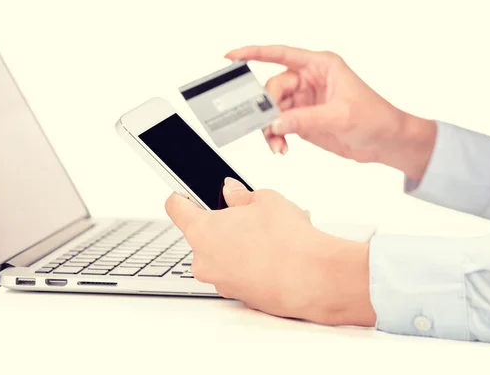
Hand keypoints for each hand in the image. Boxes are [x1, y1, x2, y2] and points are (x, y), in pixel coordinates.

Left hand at [165, 177, 375, 326]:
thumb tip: (231, 192)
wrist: (313, 279)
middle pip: (203, 234)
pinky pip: (238, 273)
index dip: (182, 196)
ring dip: (239, 245)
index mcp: (203, 230)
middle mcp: (204, 260)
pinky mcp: (238, 297)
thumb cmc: (288, 240)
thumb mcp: (265, 200)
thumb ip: (240, 195)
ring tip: (269, 237)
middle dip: (224, 224)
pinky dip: (250, 264)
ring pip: (222, 255)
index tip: (187, 193)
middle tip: (250, 217)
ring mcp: (220, 281)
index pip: (175, 207)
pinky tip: (274, 256)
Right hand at [225, 45, 435, 179]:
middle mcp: (310, 80)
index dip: (255, 53)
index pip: (282, 54)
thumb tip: (275, 123)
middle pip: (273, 88)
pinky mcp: (303, 119)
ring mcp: (305, 101)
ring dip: (270, 127)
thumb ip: (305, 119)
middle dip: (266, 108)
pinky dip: (276, 136)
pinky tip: (281, 147)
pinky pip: (279, 124)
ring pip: (272, 109)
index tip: (232, 56)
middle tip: (267, 126)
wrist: (386, 142)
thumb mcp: (339, 116)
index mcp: (321, 66)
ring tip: (276, 144)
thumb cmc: (375, 118)